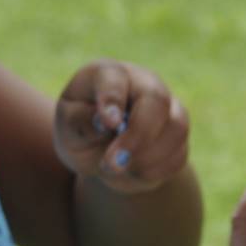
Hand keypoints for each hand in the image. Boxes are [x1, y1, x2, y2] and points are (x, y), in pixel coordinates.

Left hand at [53, 59, 189, 192]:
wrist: (99, 150)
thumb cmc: (79, 128)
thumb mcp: (67, 126)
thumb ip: (79, 121)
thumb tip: (102, 123)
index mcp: (109, 74)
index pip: (115, 79)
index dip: (113, 100)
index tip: (107, 123)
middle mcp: (144, 83)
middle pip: (157, 101)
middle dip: (137, 136)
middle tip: (113, 163)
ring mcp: (167, 106)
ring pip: (176, 128)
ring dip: (146, 158)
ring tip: (116, 169)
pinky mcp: (177, 134)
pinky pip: (178, 154)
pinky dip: (155, 171)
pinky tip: (132, 171)